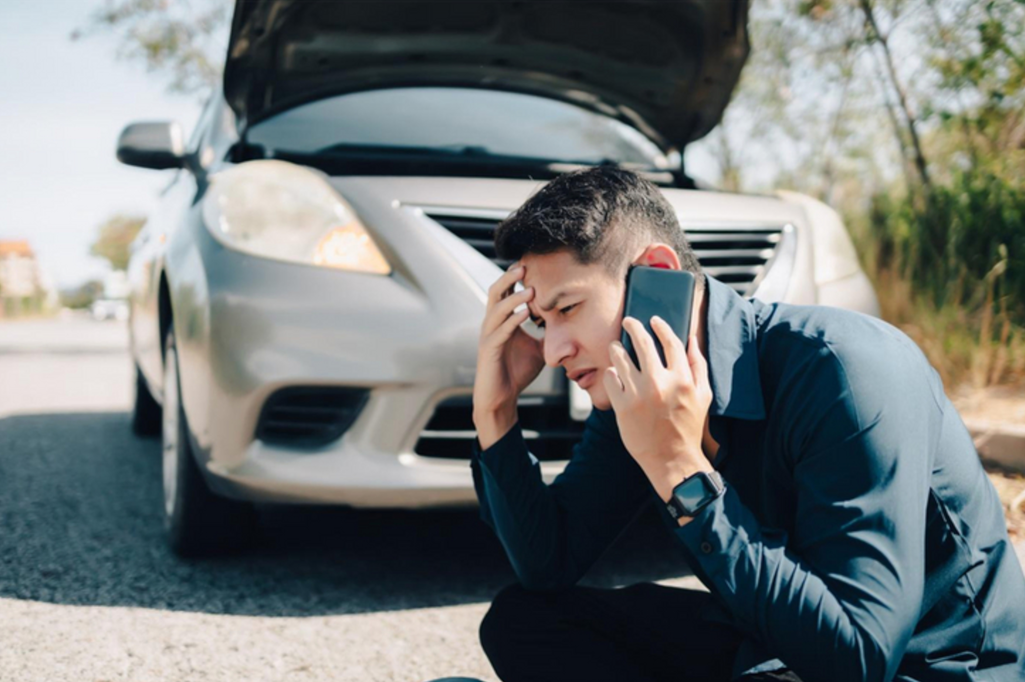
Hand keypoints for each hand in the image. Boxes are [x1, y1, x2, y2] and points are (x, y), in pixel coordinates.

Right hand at [473, 264, 544, 438]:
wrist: (502, 398)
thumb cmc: (518, 372)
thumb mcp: (539, 348)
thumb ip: (548, 332)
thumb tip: (569, 320)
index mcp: (502, 321)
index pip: (506, 292)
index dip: (515, 277)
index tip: (531, 263)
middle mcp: (492, 324)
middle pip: (496, 292)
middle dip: (509, 278)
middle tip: (524, 266)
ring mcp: (489, 336)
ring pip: (497, 310)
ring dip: (514, 299)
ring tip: (531, 290)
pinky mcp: (489, 351)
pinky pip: (500, 331)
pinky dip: (512, 321)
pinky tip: (525, 314)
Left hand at [603, 315, 713, 502]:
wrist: (672, 458)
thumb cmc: (688, 426)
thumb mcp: (703, 395)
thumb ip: (698, 366)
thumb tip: (692, 339)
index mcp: (683, 379)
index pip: (670, 341)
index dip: (661, 327)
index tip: (654, 320)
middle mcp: (660, 383)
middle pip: (643, 343)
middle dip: (633, 327)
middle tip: (628, 321)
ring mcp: (639, 394)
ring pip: (621, 358)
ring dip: (617, 348)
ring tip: (616, 346)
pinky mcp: (622, 406)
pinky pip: (610, 378)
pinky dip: (611, 372)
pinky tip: (614, 372)